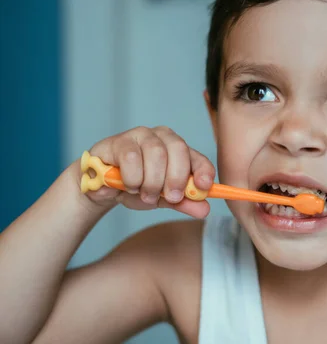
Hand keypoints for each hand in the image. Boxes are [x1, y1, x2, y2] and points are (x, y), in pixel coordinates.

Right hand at [82, 126, 214, 217]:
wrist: (103, 188)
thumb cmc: (137, 187)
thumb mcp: (162, 199)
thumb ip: (183, 202)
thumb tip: (204, 209)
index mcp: (179, 151)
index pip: (198, 157)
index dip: (203, 171)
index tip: (203, 187)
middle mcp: (163, 137)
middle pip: (179, 149)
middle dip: (176, 178)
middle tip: (169, 197)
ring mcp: (142, 135)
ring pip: (156, 153)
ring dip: (151, 181)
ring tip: (144, 194)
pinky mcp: (119, 141)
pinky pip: (131, 157)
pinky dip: (132, 177)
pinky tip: (129, 186)